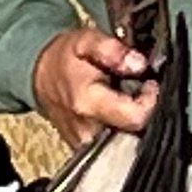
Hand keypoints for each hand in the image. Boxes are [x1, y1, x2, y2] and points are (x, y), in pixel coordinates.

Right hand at [32, 25, 159, 149]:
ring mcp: (85, 145)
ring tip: (122, 98)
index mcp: (87, 104)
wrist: (40, 76)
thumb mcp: (86, 41)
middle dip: (142, 109)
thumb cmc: (64, 58)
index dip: (151, 100)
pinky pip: (115, 144)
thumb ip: (112, 50)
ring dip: (132, 119)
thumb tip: (138, 64)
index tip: (149, 84)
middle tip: (133, 88)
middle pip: (136, 132)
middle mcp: (87, 131)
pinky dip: (121, 127)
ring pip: (128, 140)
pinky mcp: (85, 151)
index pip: (136, 117)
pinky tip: (114, 110)